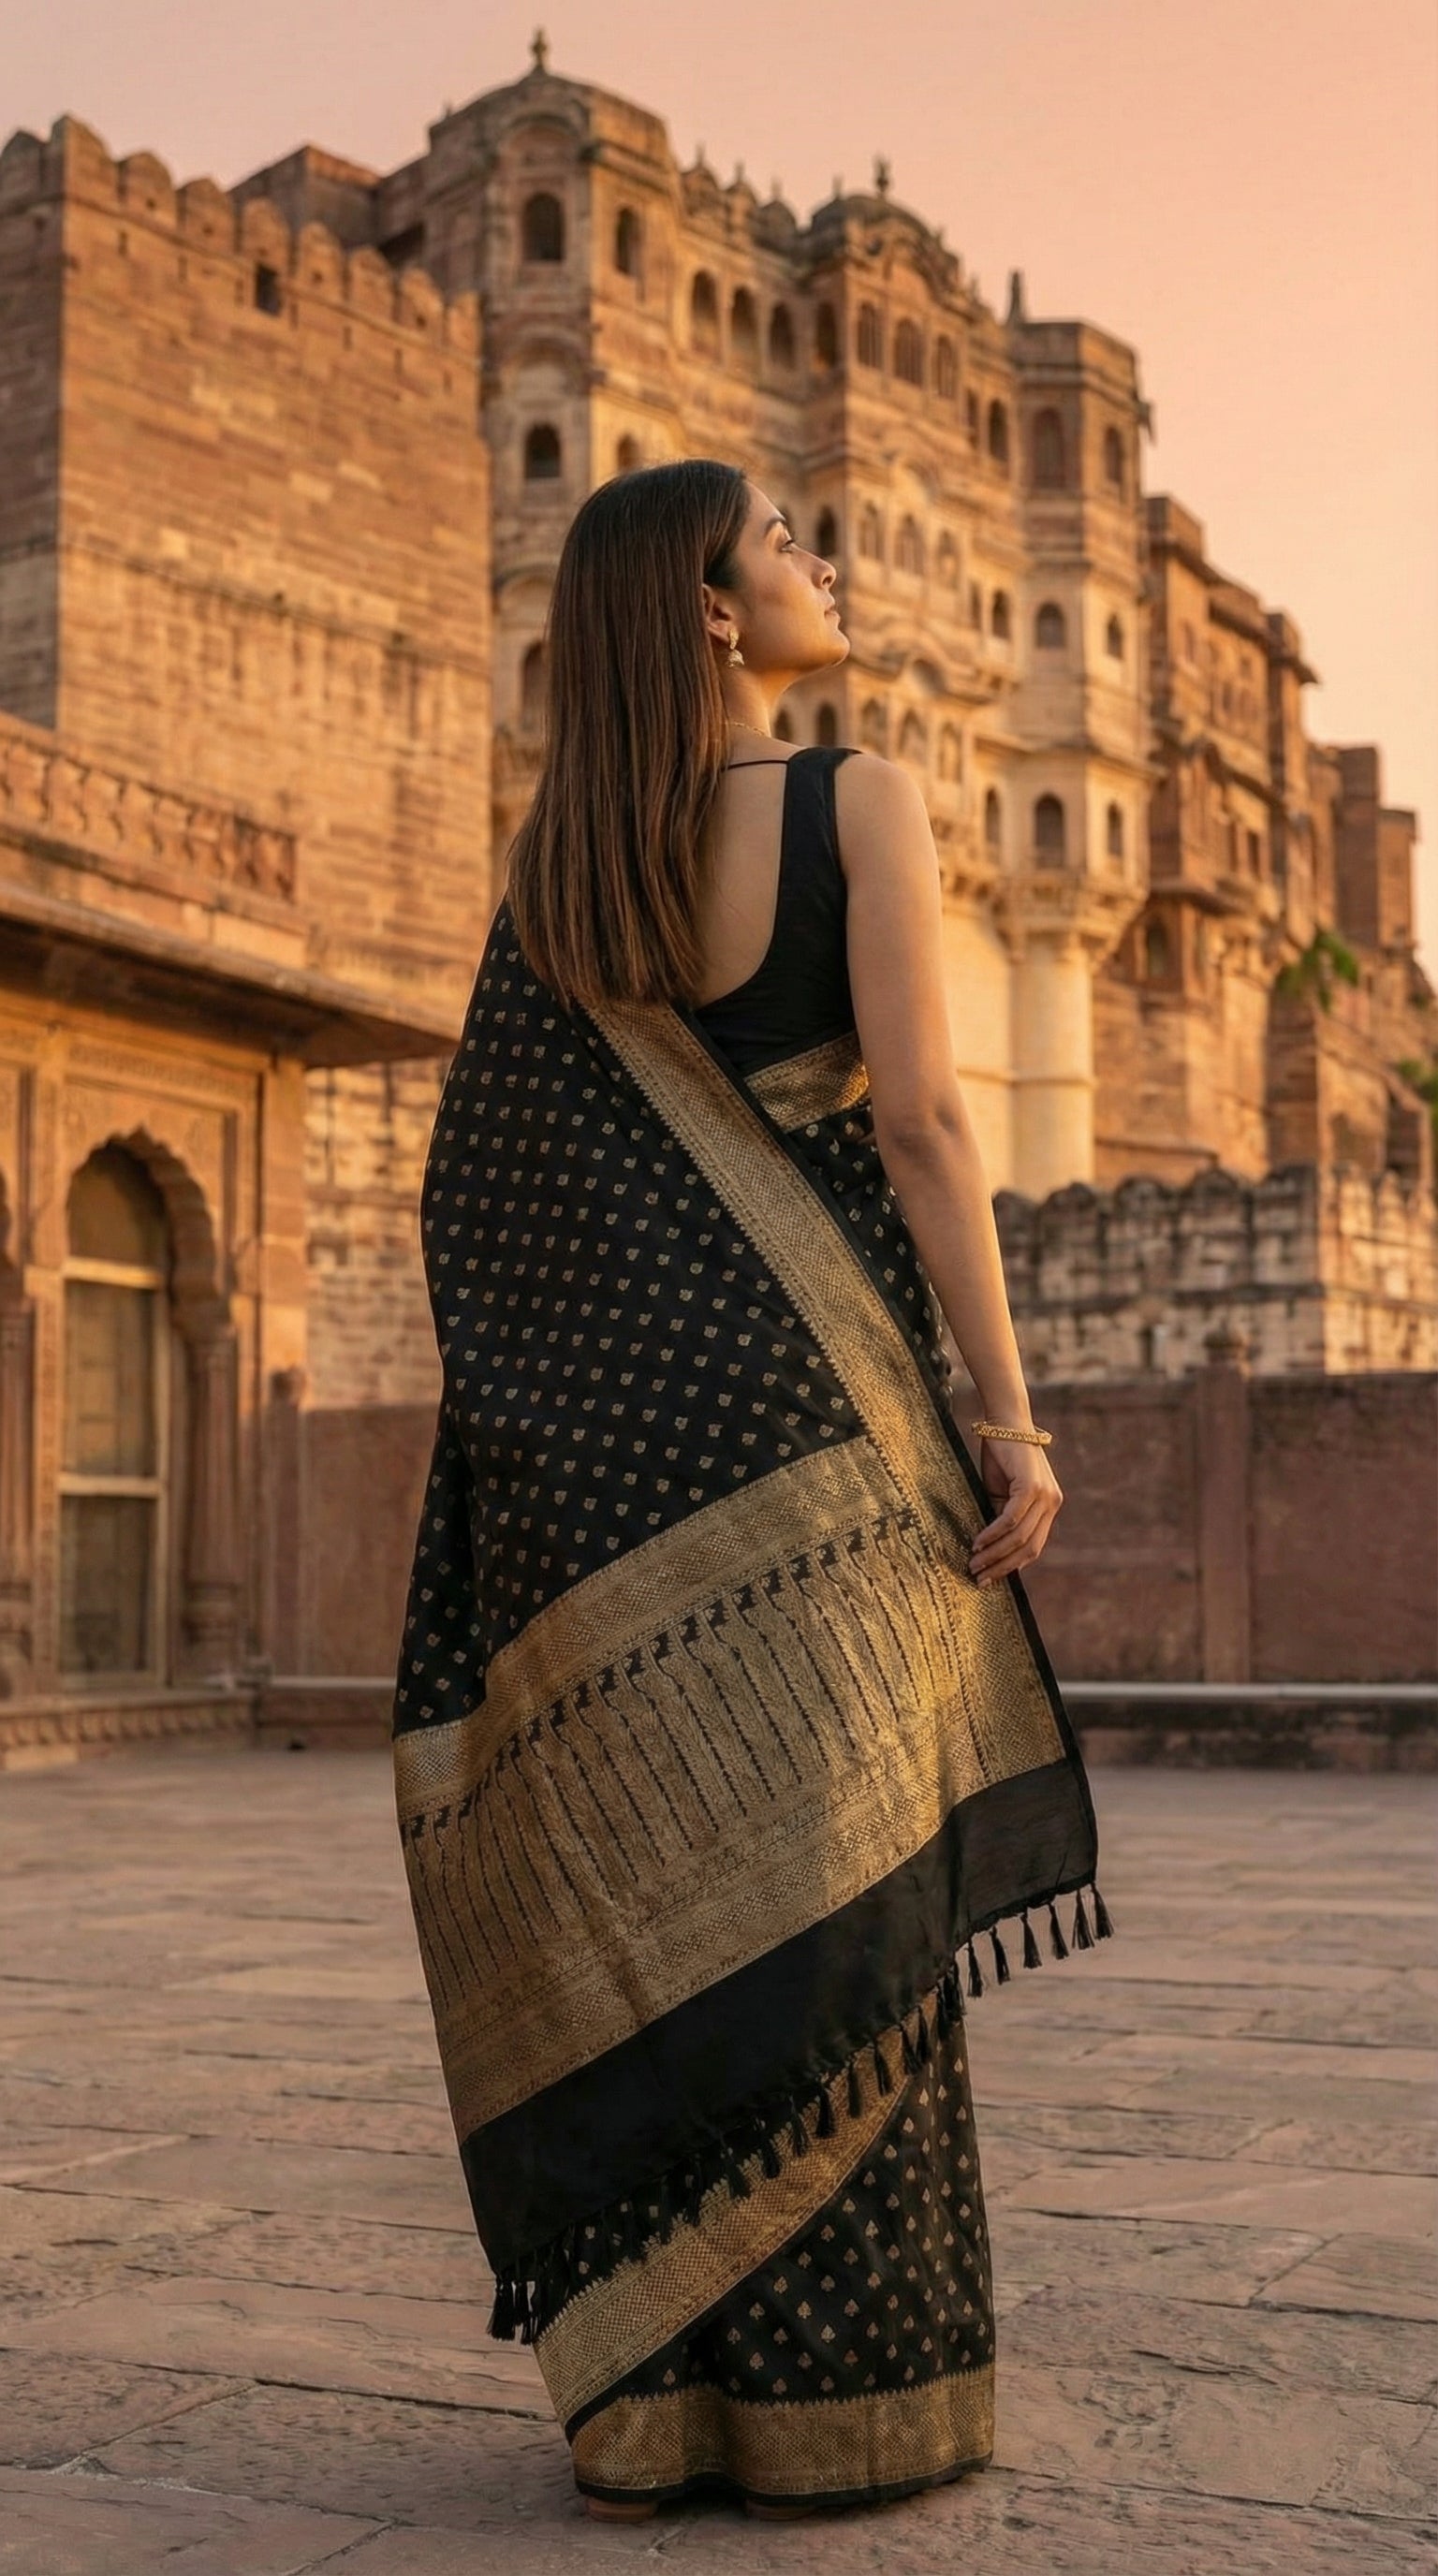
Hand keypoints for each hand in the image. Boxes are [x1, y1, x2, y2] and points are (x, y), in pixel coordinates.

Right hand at [968, 1436, 1062, 1586]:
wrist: (1004, 1423)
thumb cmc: (1001, 1457)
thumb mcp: (1002, 1494)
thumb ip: (1002, 1518)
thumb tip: (989, 1551)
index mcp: (1049, 1507)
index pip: (1034, 1546)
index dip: (1013, 1566)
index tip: (991, 1578)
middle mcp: (1052, 1503)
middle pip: (1030, 1548)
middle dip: (1003, 1567)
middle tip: (980, 1579)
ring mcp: (1045, 1496)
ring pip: (1019, 1537)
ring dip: (994, 1554)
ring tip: (974, 1563)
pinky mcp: (1031, 1487)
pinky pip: (1011, 1520)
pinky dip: (993, 1534)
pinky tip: (978, 1543)